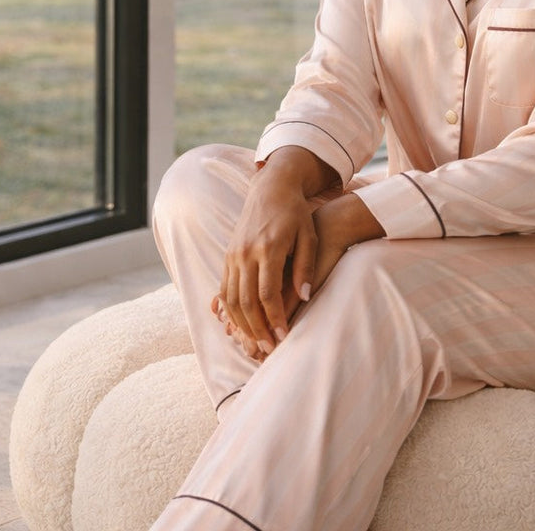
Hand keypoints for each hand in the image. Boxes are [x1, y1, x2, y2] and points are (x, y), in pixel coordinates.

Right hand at [215, 188, 385, 360]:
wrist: (272, 188)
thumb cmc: (296, 213)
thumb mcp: (309, 236)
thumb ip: (305, 267)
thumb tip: (304, 297)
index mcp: (268, 247)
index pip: (267, 293)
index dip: (274, 318)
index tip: (283, 336)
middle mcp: (246, 252)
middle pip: (245, 300)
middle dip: (256, 328)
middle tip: (268, 347)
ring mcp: (233, 253)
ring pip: (231, 298)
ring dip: (242, 323)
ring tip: (255, 340)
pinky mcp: (228, 255)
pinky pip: (225, 288)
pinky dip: (231, 309)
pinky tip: (243, 322)